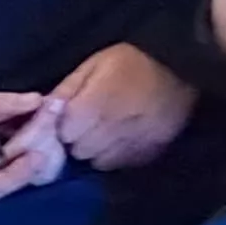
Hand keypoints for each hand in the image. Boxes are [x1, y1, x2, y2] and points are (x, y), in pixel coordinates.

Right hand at [0, 89, 64, 200]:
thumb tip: (36, 101)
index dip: (16, 175)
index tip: (37, 154)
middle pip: (11, 185)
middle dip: (36, 159)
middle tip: (52, 125)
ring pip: (22, 182)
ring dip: (43, 155)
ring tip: (52, 123)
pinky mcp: (0, 180)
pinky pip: (24, 174)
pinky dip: (39, 155)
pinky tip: (46, 131)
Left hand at [49, 41, 195, 169]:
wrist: (182, 64)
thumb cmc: (132, 60)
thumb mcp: (95, 64)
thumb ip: (68, 88)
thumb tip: (43, 111)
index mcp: (99, 100)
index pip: (65, 131)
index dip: (65, 124)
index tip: (72, 116)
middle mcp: (116, 125)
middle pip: (80, 150)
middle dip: (79, 139)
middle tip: (89, 124)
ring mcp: (136, 141)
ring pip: (99, 161)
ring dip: (97, 149)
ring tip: (106, 132)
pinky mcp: (152, 150)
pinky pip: (122, 163)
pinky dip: (117, 154)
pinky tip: (123, 138)